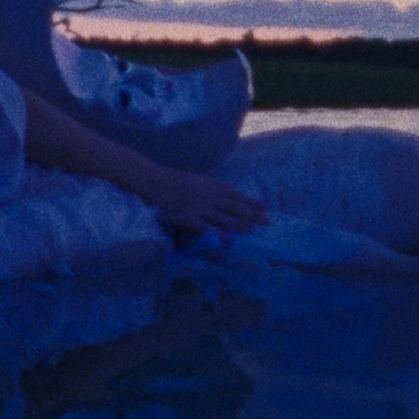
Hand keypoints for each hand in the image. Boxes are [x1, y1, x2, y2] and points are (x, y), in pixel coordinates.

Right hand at [132, 164, 268, 238]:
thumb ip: (209, 188)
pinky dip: (216, 232)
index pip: (234, 194)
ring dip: (239, 224)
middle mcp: (207, 195)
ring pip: (222, 217)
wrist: (150, 180)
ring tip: (253, 229)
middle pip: (233, 206)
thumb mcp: (194, 180)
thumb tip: (225, 195)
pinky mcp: (186, 216)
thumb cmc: (171, 181)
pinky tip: (227, 238)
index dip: (250, 201)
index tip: (265, 207)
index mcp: (209, 185)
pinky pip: (204, 226)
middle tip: (268, 221)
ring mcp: (197, 206)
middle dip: (251, 213)